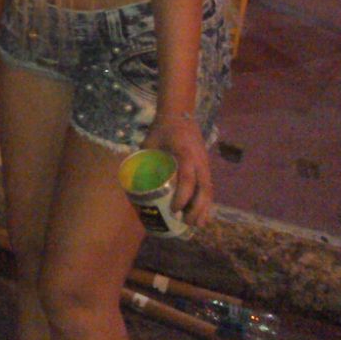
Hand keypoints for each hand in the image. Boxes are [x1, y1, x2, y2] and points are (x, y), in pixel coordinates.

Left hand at [141, 114, 214, 228]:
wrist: (180, 114)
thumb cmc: (162, 129)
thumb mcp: (149, 142)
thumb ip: (142, 160)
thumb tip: (131, 183)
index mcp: (184, 153)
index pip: (187, 178)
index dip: (182, 196)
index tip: (173, 209)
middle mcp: (199, 160)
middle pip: (203, 188)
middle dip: (196, 208)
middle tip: (185, 223)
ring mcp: (205, 164)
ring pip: (209, 189)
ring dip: (204, 208)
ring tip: (196, 225)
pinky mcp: (206, 167)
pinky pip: (209, 187)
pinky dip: (207, 202)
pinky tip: (203, 215)